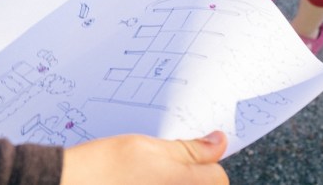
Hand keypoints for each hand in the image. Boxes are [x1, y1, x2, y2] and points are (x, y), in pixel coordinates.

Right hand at [60, 131, 228, 184]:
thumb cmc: (104, 166)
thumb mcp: (147, 146)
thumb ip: (187, 149)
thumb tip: (218, 142)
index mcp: (184, 183)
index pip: (218, 176)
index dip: (203, 160)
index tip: (188, 151)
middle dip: (188, 175)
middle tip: (160, 165)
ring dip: (167, 180)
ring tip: (143, 176)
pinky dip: (152, 184)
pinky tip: (135, 181)